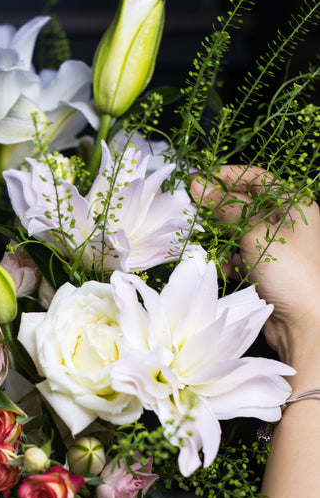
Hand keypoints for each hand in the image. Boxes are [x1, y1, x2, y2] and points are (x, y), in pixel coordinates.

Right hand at [190, 166, 319, 365]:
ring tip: (209, 241)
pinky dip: (230, 260)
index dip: (226, 176)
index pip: (255, 178)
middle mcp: (286, 222)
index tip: (198, 179)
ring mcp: (275, 246)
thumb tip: (199, 185)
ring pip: (239, 231)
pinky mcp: (265, 268)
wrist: (303, 321)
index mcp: (293, 204)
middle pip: (245, 204)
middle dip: (219, 209)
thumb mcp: (254, 232)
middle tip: (193, 208)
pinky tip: (227, 267)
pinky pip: (240, 255)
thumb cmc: (290, 271)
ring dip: (223, 237)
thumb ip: (225, 207)